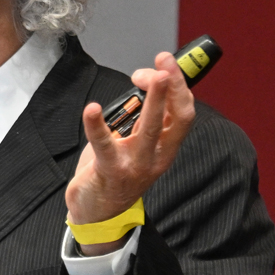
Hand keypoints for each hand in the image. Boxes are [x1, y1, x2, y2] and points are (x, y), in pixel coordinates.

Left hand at [67, 52, 196, 254]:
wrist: (98, 213)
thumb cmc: (116, 172)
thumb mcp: (136, 144)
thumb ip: (141, 119)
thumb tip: (142, 86)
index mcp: (165, 146)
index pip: (183, 112)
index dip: (179, 85)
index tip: (164, 64)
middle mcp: (157, 155)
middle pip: (177, 117)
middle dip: (173, 85)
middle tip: (164, 60)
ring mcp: (136, 165)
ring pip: (150, 128)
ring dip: (152, 100)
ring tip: (145, 77)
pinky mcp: (111, 171)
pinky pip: (105, 145)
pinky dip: (96, 125)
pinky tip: (92, 109)